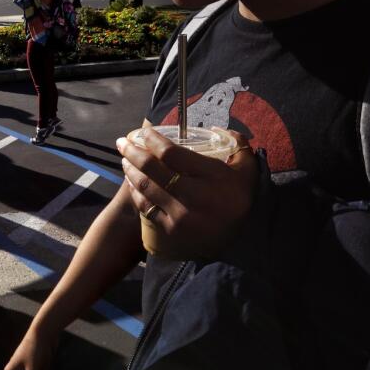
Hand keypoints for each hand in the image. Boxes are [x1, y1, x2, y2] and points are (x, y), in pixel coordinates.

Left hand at [116, 128, 257, 255]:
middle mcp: (195, 197)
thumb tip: (214, 129)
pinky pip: (145, 207)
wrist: (242, 241)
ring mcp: (180, 216)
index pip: (171, 154)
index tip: (145, 132)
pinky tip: (131, 182)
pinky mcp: (170, 231)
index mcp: (213, 177)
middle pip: (152, 169)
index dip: (153, 140)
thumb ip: (236, 144)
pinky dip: (135, 191)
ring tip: (125, 159)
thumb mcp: (247, 169)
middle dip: (132, 152)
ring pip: (145, 187)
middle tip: (122, 142)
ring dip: (129, 170)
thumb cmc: (240, 198)